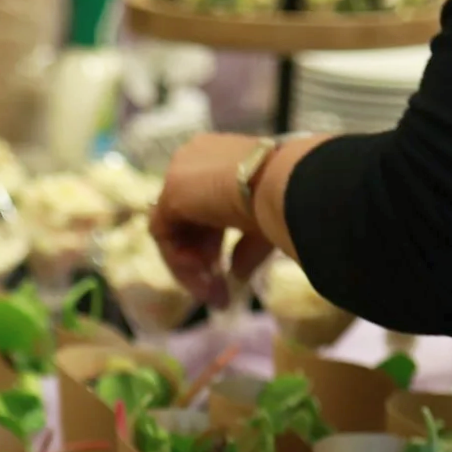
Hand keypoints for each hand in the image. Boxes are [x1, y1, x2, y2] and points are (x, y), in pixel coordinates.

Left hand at [151, 133, 279, 308]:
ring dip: (191, 268)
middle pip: (186, 221)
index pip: (203, 207)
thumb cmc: (287, 197)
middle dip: (202, 261)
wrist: (288, 181)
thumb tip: (237, 275)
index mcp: (218, 158)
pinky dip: (178, 259)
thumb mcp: (265, 225)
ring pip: (174, 230)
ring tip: (214, 292)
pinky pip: (163, 234)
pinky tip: (202, 274)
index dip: (213, 246)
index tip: (227, 276)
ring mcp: (179, 172)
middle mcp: (194, 159)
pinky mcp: (171, 191)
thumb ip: (246, 249)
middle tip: (219, 293)